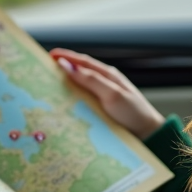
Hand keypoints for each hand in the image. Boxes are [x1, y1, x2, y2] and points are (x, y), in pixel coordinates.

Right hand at [50, 48, 164, 139]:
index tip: (48, 55)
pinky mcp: (101, 112)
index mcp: (108, 76)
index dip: (65, 56)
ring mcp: (103, 98)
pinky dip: (70, 100)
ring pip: (79, 88)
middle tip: (42, 70)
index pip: (83, 61)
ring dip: (64, 86)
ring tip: (47, 88)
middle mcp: (104, 85)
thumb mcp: (112, 94)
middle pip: (79, 73)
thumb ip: (90, 80)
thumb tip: (66, 66)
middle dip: (61, 70)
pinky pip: (82, 102)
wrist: (149, 136)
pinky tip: (62, 106)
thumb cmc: (133, 113)